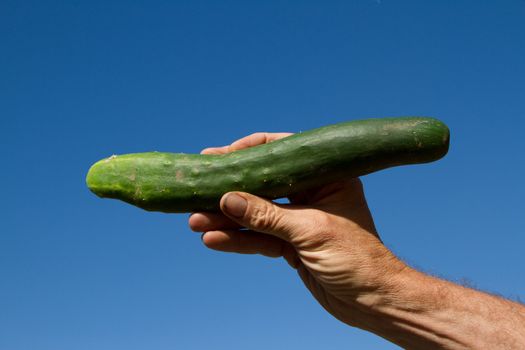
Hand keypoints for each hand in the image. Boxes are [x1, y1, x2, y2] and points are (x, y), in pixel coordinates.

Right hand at [188, 132, 406, 327]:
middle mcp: (312, 193)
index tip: (219, 155)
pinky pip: (259, 238)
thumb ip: (266, 215)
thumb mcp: (309, 231)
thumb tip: (226, 200)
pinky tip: (212, 239)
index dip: (249, 151)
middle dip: (229, 190)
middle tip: (197, 188)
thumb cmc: (356, 258)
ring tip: (193, 220)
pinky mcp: (290, 244)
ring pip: (256, 215)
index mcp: (327, 176)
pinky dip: (238, 240)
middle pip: (263, 185)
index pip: (283, 152)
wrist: (373, 302)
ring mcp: (299, 220)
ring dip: (226, 219)